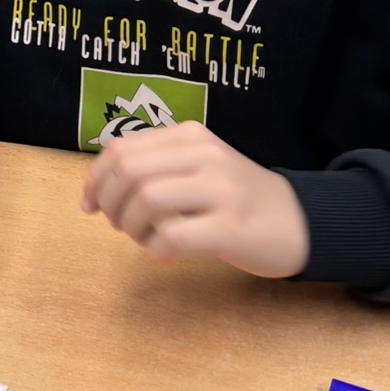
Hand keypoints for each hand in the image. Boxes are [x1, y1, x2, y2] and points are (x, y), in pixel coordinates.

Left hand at [80, 122, 309, 277]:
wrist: (302, 221)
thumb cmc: (238, 198)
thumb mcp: (199, 166)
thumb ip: (157, 166)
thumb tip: (100, 186)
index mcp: (191, 136)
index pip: (121, 148)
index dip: (94, 179)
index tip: (88, 205)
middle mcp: (206, 155)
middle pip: (128, 171)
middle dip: (109, 203)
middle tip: (118, 225)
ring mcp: (221, 189)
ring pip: (146, 198)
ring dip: (131, 226)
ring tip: (144, 239)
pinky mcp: (231, 227)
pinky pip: (173, 236)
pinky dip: (156, 248)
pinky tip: (164, 254)